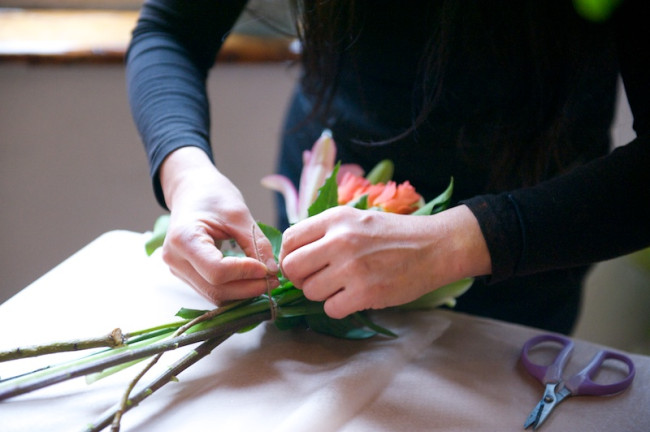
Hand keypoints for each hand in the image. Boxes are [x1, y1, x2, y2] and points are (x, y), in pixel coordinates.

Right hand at [159, 147, 278, 303]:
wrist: (191, 190)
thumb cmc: (213, 196)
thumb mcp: (239, 214)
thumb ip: (255, 243)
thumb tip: (272, 271)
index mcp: (184, 239)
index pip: (217, 271)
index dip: (245, 273)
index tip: (267, 268)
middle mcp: (175, 259)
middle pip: (215, 289)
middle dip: (247, 288)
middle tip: (274, 280)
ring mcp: (178, 270)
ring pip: (214, 295)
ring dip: (242, 292)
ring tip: (266, 280)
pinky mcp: (186, 275)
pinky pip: (212, 290)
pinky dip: (234, 289)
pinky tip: (251, 280)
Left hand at [279, 205, 490, 318]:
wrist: (435, 247)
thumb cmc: (395, 234)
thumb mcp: (358, 218)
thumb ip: (326, 231)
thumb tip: (294, 254)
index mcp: (336, 218)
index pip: (290, 239)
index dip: (289, 256)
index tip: (300, 264)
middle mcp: (340, 240)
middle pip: (292, 267)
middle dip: (299, 278)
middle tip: (315, 279)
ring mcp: (352, 267)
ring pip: (309, 291)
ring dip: (321, 294)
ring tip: (342, 287)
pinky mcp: (366, 292)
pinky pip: (330, 309)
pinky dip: (338, 308)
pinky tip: (353, 297)